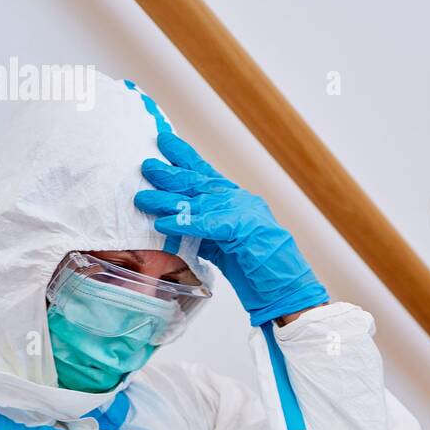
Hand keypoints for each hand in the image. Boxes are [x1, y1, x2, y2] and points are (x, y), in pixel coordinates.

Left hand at [135, 132, 329, 324]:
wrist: (287, 290)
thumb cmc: (257, 272)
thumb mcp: (222, 248)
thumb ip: (200, 233)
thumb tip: (168, 225)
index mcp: (237, 202)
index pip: (206, 175)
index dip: (184, 157)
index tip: (163, 140)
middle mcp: (241, 202)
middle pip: (200, 183)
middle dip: (171, 173)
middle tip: (146, 166)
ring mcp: (246, 214)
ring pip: (200, 202)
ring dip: (169, 199)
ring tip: (143, 198)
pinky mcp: (246, 231)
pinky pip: (209, 224)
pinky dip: (186, 224)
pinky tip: (165, 224)